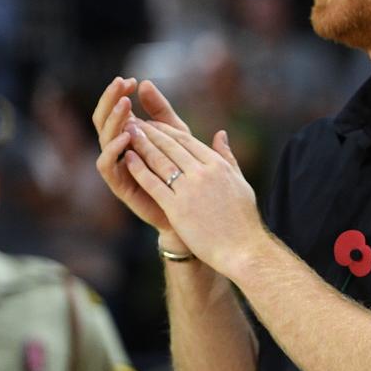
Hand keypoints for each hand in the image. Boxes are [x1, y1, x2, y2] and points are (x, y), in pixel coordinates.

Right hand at [92, 77, 189, 232]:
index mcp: (130, 136)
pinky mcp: (120, 185)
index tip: (131, 80)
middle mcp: (120, 150)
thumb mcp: (177, 134)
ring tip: (126, 105)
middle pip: (104, 121)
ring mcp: (119, 167)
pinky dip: (113, 150)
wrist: (192, 211)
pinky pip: (107, 165)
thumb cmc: (185, 171)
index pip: (117, 110)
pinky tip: (126, 136)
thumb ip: (161, 111)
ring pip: (104, 139)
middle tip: (120, 84)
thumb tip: (145, 82)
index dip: (120, 94)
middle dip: (111, 101)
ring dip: (113, 120)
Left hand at [120, 120, 266, 277]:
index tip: (153, 123)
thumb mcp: (240, 182)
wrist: (243, 248)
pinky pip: (154, 183)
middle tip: (134, 122)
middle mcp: (204, 173)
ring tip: (127, 134)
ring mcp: (190, 190)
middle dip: (150, 132)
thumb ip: (228, 157)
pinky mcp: (177, 208)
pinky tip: (127, 158)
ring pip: (160, 161)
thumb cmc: (243, 219)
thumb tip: (221, 134)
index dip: (167, 130)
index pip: (188, 141)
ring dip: (141, 145)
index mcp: (219, 166)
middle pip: (171, 147)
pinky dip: (139, 169)